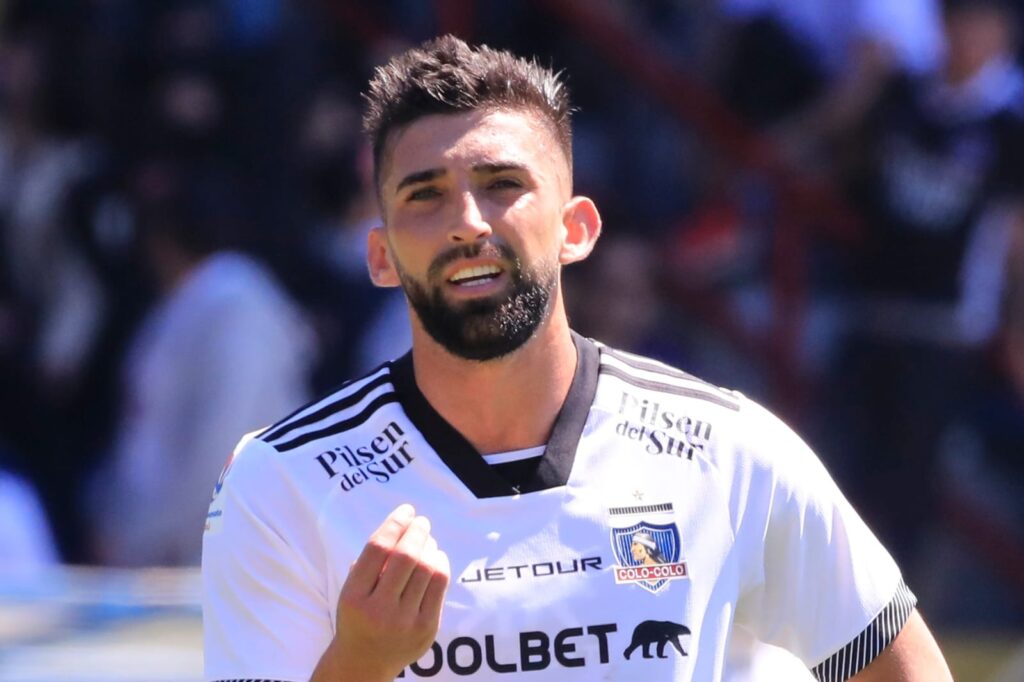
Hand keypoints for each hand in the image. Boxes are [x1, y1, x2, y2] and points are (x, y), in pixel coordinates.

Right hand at [312, 504, 450, 681]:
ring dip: (429, 546)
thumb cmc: (358, 616)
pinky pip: (440, 586)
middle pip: (406, 556)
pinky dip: (440, 564)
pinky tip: (436, 557)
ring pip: (427, 569)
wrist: (364, 663)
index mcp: (354, 597)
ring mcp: (405, 621)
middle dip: (417, 531)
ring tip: (427, 539)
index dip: (395, 523)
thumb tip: (402, 524)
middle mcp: (379, 610)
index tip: (406, 510)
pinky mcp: (426, 629)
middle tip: (421, 521)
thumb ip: (370, 562)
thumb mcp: (351, 590)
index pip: (378, 548)